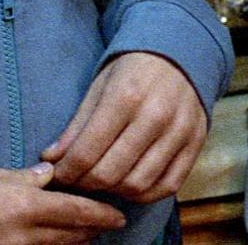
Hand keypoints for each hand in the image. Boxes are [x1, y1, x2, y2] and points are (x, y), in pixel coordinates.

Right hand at [0, 162, 124, 243]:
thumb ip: (24, 176)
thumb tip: (50, 173)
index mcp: (27, 206)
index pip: (76, 211)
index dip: (101, 215)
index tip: (119, 216)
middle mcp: (24, 233)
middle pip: (70, 235)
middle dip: (91, 230)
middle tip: (108, 224)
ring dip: (73, 242)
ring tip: (87, 237)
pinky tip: (56, 244)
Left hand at [40, 52, 205, 204]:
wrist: (180, 53)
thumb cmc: (133, 71)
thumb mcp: (99, 88)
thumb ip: (76, 127)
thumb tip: (51, 160)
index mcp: (125, 97)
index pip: (85, 153)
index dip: (65, 172)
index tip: (58, 173)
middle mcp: (156, 116)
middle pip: (109, 174)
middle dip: (85, 184)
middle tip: (77, 179)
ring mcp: (180, 131)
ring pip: (138, 185)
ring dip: (114, 191)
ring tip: (104, 180)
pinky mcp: (196, 143)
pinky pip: (168, 186)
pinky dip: (146, 194)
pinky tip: (131, 184)